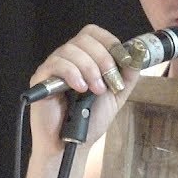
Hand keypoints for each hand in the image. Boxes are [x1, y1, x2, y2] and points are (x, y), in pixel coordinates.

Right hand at [27, 24, 140, 152]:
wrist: (72, 144)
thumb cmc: (90, 119)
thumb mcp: (116, 95)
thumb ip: (127, 76)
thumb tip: (136, 55)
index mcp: (85, 58)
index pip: (94, 33)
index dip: (109, 41)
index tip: (121, 58)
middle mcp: (68, 58)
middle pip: (84, 39)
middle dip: (102, 58)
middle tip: (108, 80)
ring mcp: (53, 67)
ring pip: (70, 50)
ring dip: (89, 69)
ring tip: (95, 90)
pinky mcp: (41, 78)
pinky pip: (56, 64)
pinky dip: (72, 74)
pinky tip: (80, 89)